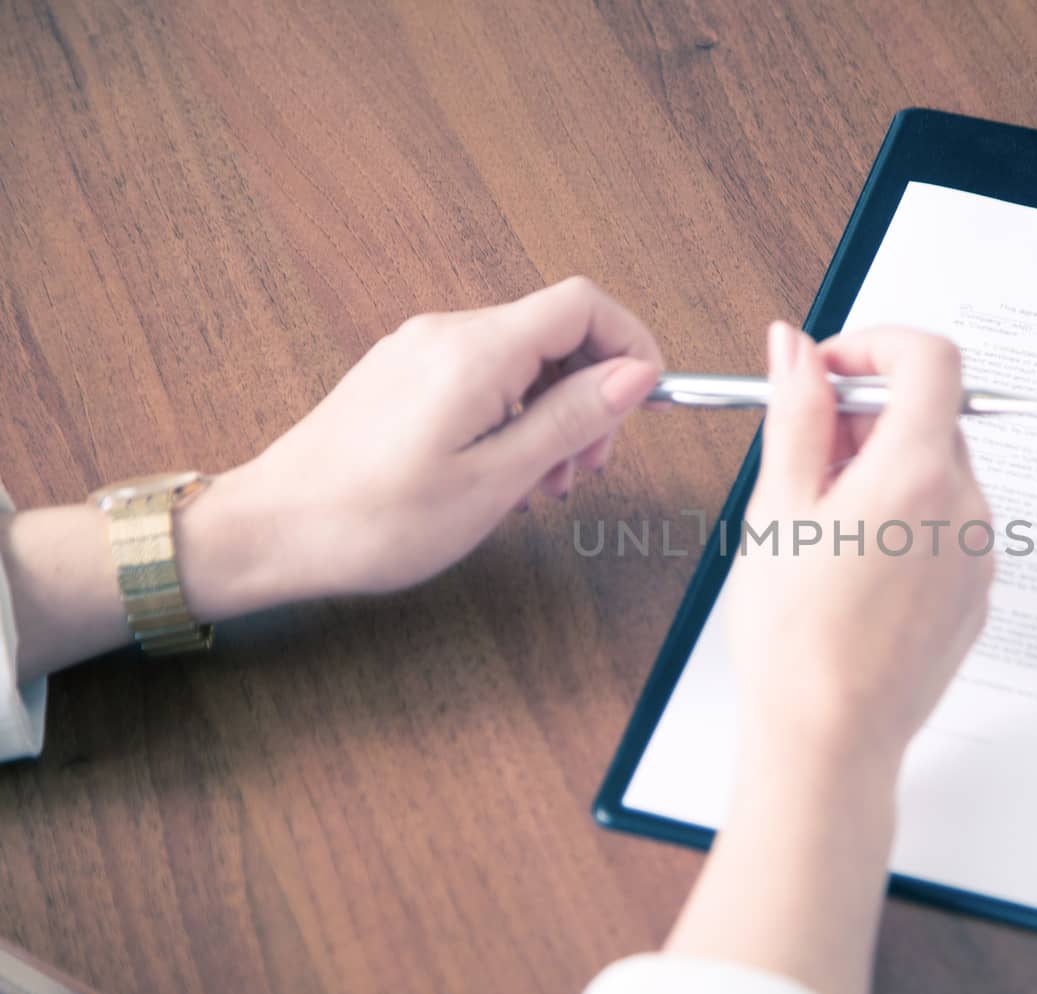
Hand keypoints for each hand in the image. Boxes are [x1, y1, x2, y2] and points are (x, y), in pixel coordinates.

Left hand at [181, 277, 663, 615]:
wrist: (272, 530)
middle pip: (555, 334)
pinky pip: (482, 378)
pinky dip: (512, 419)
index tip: (650, 401)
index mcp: (475, 352)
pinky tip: (500, 476)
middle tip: (587, 469)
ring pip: (521, 361)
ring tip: (541, 486)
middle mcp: (446, 334)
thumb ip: (571, 419)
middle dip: (591, 396)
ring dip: (551, 417)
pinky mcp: (402, 375)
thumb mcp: (495, 480)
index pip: (583, 305)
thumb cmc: (374, 519)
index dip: (631, 343)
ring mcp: (419, 351)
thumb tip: (636, 374)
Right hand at [726, 321, 993, 781]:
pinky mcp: (974, 595)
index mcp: (919, 473)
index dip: (874, 345)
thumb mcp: (779, 507)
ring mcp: (977, 555)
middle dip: (868, 412)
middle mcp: (967, 508)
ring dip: (885, 466)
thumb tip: (796, 350)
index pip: (931, 357)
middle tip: (806, 449)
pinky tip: (851, 561)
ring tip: (820, 518)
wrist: (829, 743)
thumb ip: (797, 414)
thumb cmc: (796, 640)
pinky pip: (947, 525)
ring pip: (939, 471)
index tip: (826, 370)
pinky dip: (905, 516)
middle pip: (934, 414)